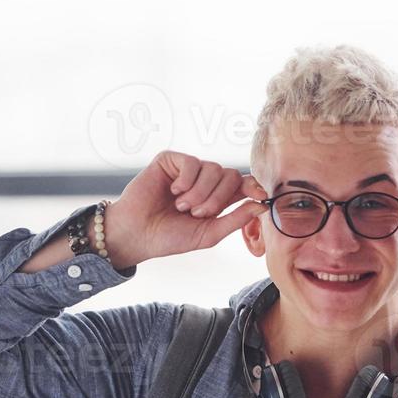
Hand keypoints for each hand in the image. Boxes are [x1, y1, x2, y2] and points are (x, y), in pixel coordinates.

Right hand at [104, 151, 266, 268]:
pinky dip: (186, 180)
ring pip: (213, 169)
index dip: (254, 187)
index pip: (243, 185)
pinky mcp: (171, 160)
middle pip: (231, 175)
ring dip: (200, 192)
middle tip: (197, 214)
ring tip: (181, 207)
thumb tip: (261, 206)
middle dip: (218, 198)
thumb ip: (234, 220)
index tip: (260, 195)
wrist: (136, 234)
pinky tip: (174, 192)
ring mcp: (188, 169)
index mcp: (216, 198)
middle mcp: (204, 182)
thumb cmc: (169, 237)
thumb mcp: (208, 234)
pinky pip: (192, 162)